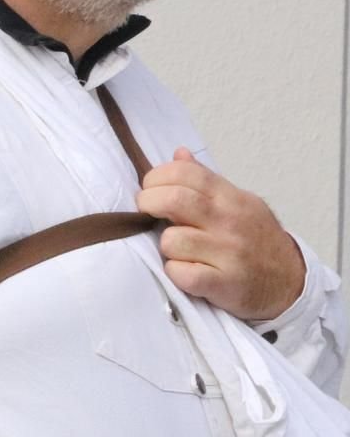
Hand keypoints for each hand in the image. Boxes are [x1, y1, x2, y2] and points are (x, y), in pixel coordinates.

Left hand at [137, 148, 304, 319]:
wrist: (289, 281)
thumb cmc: (254, 239)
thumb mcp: (237, 203)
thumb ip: (206, 181)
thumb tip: (179, 154)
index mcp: (230, 197)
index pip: (185, 172)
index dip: (156, 178)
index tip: (149, 189)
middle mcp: (230, 221)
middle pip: (174, 199)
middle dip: (148, 203)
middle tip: (147, 213)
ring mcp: (229, 253)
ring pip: (171, 241)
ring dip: (165, 246)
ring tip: (178, 249)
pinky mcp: (224, 283)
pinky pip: (181, 274)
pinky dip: (176, 274)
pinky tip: (187, 271)